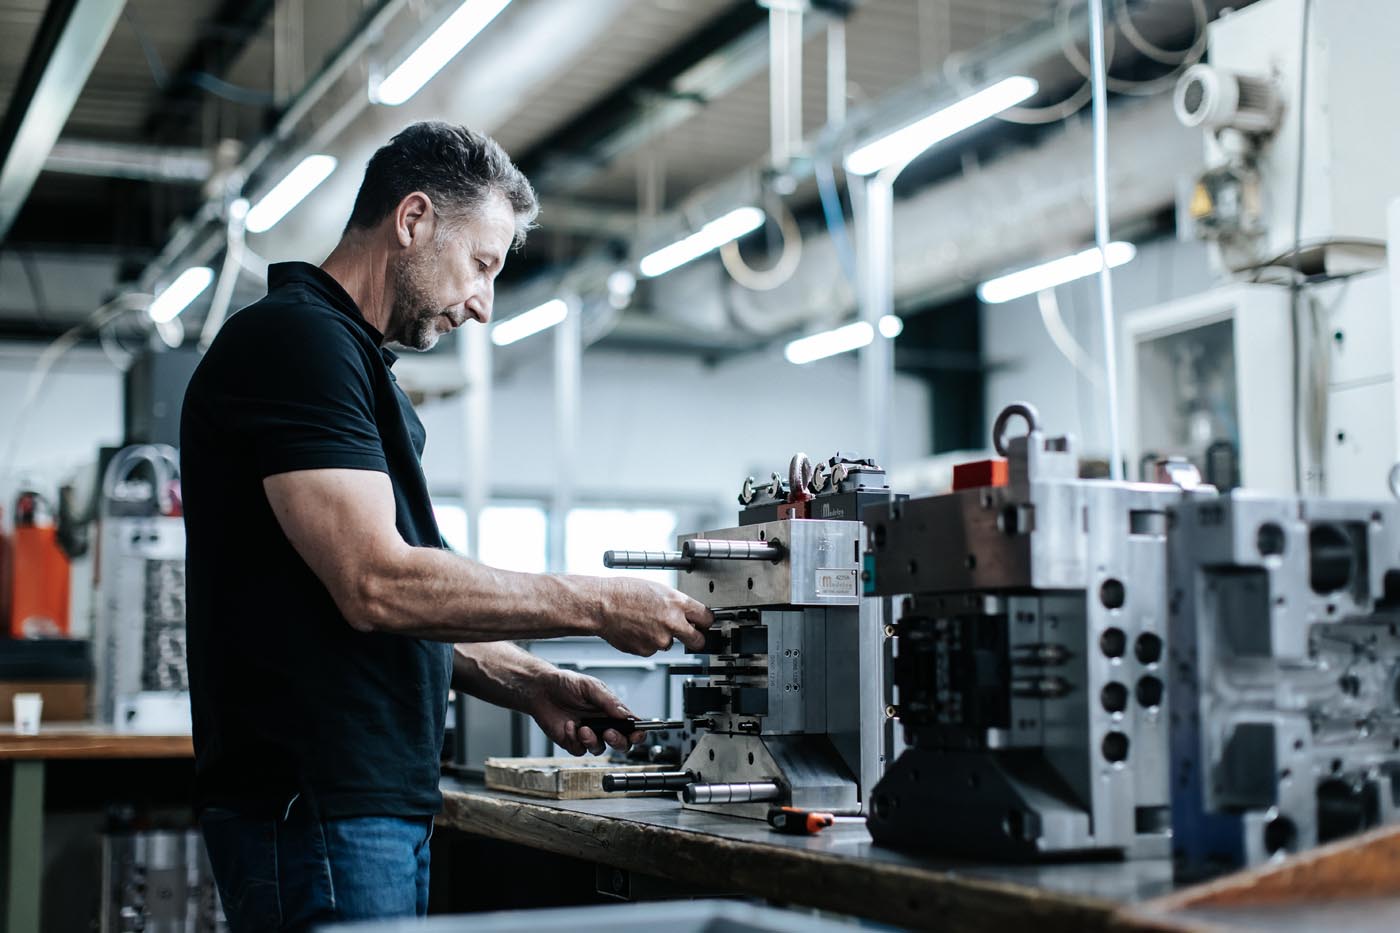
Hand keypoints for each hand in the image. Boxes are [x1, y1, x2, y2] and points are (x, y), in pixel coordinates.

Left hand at [526, 668, 644, 755]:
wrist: (541, 689)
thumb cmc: (566, 684)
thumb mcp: (591, 687)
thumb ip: (609, 702)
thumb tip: (627, 715)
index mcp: (611, 710)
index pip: (632, 726)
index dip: (638, 734)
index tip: (636, 734)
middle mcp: (602, 724)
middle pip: (621, 744)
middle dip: (618, 742)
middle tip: (609, 733)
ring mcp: (587, 735)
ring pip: (600, 749)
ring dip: (592, 741)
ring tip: (583, 728)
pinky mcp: (572, 742)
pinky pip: (579, 750)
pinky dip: (574, 740)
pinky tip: (569, 726)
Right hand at [594, 577, 712, 655]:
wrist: (601, 605)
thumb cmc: (624, 592)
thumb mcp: (658, 589)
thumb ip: (676, 603)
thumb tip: (687, 613)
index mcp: (678, 603)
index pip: (707, 618)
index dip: (705, 622)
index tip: (703, 624)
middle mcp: (673, 622)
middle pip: (698, 640)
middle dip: (695, 639)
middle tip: (690, 635)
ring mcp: (660, 639)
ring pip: (670, 644)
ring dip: (663, 637)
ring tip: (645, 623)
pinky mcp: (647, 651)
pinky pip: (652, 649)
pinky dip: (646, 642)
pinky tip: (636, 629)